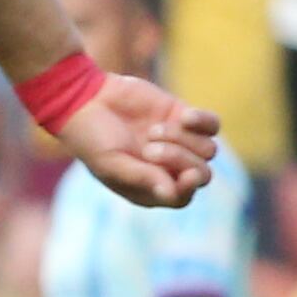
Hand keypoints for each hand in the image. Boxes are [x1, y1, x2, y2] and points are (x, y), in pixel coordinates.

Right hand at [53, 74, 217, 209]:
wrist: (85, 99)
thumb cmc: (91, 138)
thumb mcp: (110, 163)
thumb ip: (142, 177)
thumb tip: (172, 192)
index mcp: (149, 188)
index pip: (183, 196)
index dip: (188, 187)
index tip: (185, 174)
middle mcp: (167, 168)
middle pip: (200, 173)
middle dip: (179, 160)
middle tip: (148, 147)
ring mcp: (179, 143)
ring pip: (208, 150)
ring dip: (182, 140)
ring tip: (152, 130)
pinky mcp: (183, 117)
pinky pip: (212, 125)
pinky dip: (202, 122)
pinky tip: (183, 116)